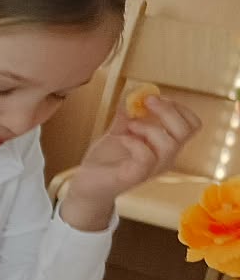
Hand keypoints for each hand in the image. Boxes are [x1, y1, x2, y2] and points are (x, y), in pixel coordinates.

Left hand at [60, 92, 200, 230]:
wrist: (87, 185)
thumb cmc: (106, 161)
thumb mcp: (119, 132)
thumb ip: (126, 116)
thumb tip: (131, 94)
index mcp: (165, 146)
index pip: (192, 125)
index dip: (178, 107)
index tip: (157, 98)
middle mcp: (165, 158)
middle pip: (186, 130)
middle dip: (168, 110)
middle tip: (146, 102)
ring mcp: (152, 168)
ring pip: (170, 144)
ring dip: (149, 127)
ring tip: (130, 126)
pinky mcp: (135, 176)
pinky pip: (146, 157)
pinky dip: (134, 141)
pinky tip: (120, 138)